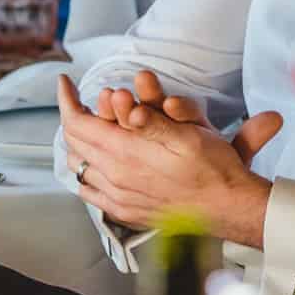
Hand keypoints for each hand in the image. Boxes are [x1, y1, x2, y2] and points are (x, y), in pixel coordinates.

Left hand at [57, 71, 279, 246]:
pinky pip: (89, 191)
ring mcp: (117, 197)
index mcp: (127, 154)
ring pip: (79, 165)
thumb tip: (124, 104)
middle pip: (74, 141)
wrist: (228, 209)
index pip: (77, 122)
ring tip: (87, 126)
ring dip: (79, 142)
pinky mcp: (124, 211)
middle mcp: (115, 177)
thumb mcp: (188, 135)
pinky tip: (94, 164)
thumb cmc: (214, 170)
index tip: (66, 83)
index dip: (67, 99)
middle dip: (73, 115)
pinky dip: (86, 172)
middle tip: (79, 100)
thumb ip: (152, 120)